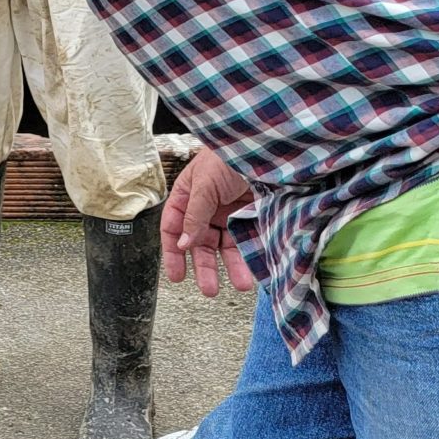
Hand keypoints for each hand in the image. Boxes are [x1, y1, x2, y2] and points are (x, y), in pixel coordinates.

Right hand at [163, 148, 255, 298]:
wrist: (265, 148)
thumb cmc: (227, 157)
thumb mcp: (204, 185)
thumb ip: (194, 215)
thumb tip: (182, 244)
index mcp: (187, 198)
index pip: (173, 229)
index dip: (173, 253)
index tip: (176, 277)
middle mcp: (206, 210)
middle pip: (200, 245)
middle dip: (205, 268)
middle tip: (209, 290)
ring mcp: (229, 215)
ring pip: (226, 248)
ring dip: (231, 267)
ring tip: (239, 285)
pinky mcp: (251, 217)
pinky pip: (248, 242)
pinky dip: (250, 257)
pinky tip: (254, 270)